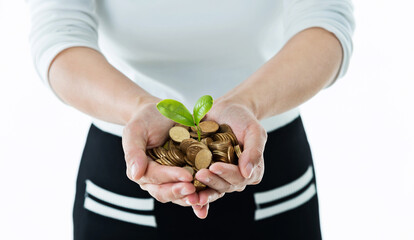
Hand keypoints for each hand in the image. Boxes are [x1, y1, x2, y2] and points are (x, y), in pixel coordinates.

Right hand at [122, 97, 198, 206]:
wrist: (161, 113)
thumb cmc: (145, 121)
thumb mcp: (135, 131)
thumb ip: (134, 152)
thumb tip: (135, 174)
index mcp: (142, 170)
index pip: (155, 177)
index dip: (170, 177)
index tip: (186, 176)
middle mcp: (156, 179)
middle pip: (166, 192)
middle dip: (180, 191)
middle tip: (194, 189)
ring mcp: (172, 179)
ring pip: (179, 194)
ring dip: (190, 198)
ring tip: (203, 197)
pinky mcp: (186, 174)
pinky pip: (193, 188)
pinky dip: (200, 194)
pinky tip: (210, 197)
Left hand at [191, 99, 267, 217]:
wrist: (227, 110)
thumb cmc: (243, 119)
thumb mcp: (254, 131)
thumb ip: (254, 151)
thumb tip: (247, 173)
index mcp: (251, 171)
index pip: (239, 177)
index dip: (227, 174)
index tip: (215, 167)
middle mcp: (235, 177)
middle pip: (224, 185)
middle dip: (212, 182)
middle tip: (199, 174)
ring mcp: (220, 176)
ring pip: (212, 189)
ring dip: (201, 192)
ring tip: (189, 189)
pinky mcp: (206, 172)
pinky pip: (200, 184)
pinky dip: (193, 190)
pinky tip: (183, 193)